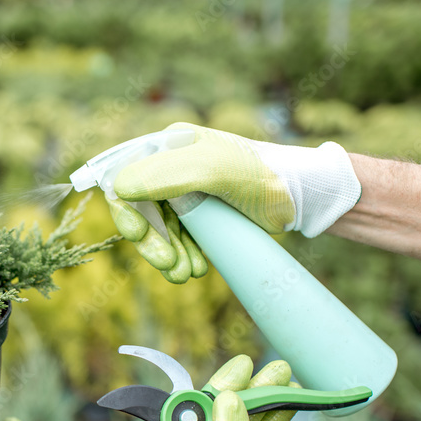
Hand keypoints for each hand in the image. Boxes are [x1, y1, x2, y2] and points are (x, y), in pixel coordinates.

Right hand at [111, 123, 361, 282]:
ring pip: (160, 230)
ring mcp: (186, 192)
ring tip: (186, 274)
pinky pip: (179, 239)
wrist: (300, 196)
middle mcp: (172, 167)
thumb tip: (119, 187)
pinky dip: (184, 256)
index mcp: (168, 146)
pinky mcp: (201, 215)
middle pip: (141, 209)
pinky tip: (197, 269)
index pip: (126, 176)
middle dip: (151, 241)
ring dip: (168, 255)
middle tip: (167, 265)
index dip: (124, 207)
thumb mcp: (212, 170)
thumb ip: (166, 175)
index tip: (136, 233)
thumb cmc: (261, 174)